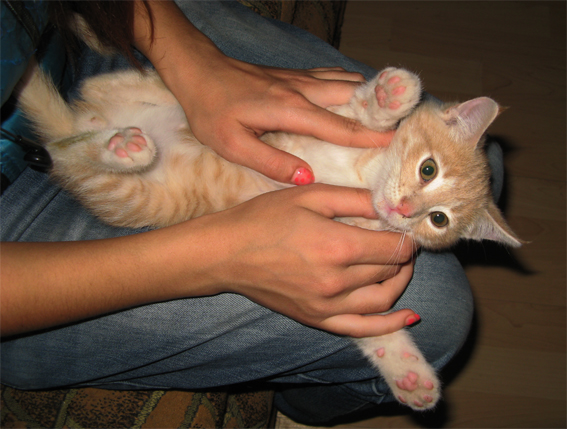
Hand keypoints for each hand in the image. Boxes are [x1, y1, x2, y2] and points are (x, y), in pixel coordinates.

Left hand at [133, 1, 393, 183]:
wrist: (197, 70)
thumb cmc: (211, 109)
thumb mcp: (232, 144)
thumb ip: (270, 161)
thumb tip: (306, 177)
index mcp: (289, 110)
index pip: (339, 126)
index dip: (370, 136)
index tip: (397, 144)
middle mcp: (301, 90)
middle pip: (353, 96)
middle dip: (381, 110)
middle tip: (404, 126)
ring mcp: (299, 78)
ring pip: (345, 82)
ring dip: (370, 96)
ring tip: (391, 113)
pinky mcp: (293, 75)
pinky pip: (332, 77)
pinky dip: (352, 86)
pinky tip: (357, 96)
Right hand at [197, 184, 416, 337]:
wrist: (226, 253)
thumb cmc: (264, 218)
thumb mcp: (310, 196)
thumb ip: (355, 199)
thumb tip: (392, 204)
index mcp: (338, 246)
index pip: (394, 246)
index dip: (408, 235)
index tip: (407, 225)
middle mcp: (337, 282)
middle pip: (391, 271)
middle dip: (404, 254)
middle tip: (400, 239)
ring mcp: (327, 306)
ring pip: (384, 299)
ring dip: (401, 282)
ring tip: (400, 266)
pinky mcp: (317, 319)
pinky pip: (363, 329)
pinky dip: (389, 324)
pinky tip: (408, 316)